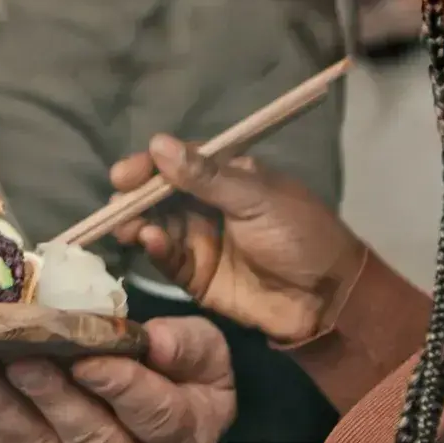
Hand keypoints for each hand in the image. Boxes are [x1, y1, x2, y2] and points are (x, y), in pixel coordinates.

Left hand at [0, 319, 236, 442]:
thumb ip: (188, 347)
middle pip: (89, 439)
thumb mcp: (207, 359)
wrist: (163, 426)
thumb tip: (157, 341)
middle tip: (20, 358)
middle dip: (51, 397)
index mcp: (178, 437)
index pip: (152, 415)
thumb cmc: (183, 382)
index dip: (121, 387)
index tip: (90, 358)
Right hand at [108, 138, 369, 347]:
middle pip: (160, 195)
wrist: (326, 298)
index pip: (180, 162)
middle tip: (117, 202)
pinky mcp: (197, 276)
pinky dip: (155, 249)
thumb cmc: (299, 235)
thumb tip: (158, 143)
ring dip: (138, 223)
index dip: (151, 165)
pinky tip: (151, 242)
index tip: (125, 174)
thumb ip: (206, 176)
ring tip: (127, 226)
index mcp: (229, 177)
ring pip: (157, 226)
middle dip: (135, 197)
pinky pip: (168, 259)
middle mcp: (209, 206)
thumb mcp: (256, 197)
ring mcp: (202, 241)